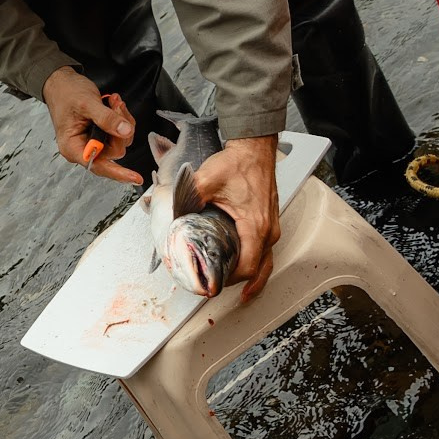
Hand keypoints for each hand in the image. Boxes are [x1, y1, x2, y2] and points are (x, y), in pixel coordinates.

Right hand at [42, 67, 138, 182]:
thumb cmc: (66, 93)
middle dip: (120, 129)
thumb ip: (106, 118)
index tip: (134, 178)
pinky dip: (121, 119)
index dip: (118, 173)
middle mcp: (83, 148)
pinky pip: (119, 133)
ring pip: (119, 141)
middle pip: (113, 152)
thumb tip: (125, 131)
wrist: (61, 82)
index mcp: (73, 147)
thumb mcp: (87, 103)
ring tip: (113, 102)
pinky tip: (114, 105)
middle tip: (116, 106)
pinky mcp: (100, 134)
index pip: (98, 166)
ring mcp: (92, 142)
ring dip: (122, 121)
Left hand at [192, 134, 280, 297]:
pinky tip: (244, 271)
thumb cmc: (238, 163)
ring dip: (249, 278)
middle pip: (258, 270)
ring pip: (265, 263)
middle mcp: (267, 230)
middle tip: (214, 289)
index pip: (247, 266)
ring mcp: (271, 227)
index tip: (211, 284)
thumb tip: (167, 210)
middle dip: (237, 283)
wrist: (255, 149)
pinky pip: (265, 252)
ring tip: (230, 289)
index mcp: (255, 225)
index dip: (230, 280)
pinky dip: (255, 265)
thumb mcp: (207, 179)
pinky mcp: (269, 223)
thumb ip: (186, 195)